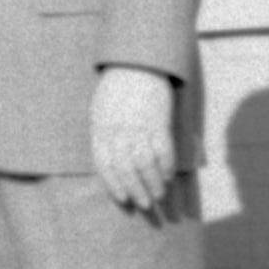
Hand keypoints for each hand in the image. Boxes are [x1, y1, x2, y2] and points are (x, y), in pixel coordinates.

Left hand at [92, 65, 178, 213]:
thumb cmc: (115, 88)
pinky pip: (162, 149)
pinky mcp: (158, 121)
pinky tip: (169, 176)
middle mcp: (118, 130)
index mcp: (100, 128)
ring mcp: (138, 126)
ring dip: (153, 182)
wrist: (136, 63)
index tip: (123, 200)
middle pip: (126, 168)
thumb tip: (109, 160)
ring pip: (145, 163)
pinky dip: (166, 165)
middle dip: (136, 189)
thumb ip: (103, 134)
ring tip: (159, 195)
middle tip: (145, 205)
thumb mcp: (99, 109)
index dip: (114, 185)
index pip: (104, 164)